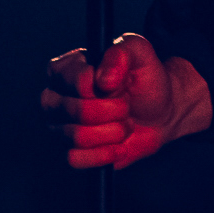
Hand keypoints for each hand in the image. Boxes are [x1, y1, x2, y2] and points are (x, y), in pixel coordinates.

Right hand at [39, 32, 212, 169]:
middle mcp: (53, 97)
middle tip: (126, 106)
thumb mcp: (140, 54)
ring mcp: (58, 126)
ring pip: (78, 137)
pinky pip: (77, 159)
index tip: (122, 85)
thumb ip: (122, 53)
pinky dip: (105, 154)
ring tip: (124, 124)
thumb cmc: (145, 79)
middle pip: (77, 111)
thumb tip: (104, 80)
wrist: (160, 113)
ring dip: (113, 132)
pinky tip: (119, 146)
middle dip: (114, 111)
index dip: (108, 88)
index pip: (79, 82)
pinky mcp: (69, 151)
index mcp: (64, 68)